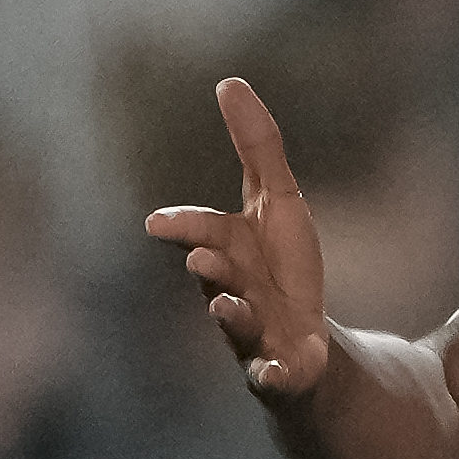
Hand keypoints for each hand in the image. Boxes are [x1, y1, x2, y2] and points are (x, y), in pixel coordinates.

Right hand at [146, 77, 337, 405]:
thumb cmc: (282, 269)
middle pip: (216, 279)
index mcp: (230, 250)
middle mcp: (232, 291)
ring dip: (230, 314)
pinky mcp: (278, 372)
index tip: (158, 222)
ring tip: (226, 305)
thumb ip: (257, 147)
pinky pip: (273, 377)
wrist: (300, 344)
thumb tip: (229, 81)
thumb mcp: (281, 203)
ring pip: (236, 326)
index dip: (187, 226)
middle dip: (209, 268)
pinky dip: (273, 375)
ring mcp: (252, 335)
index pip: (206, 232)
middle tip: (201, 259)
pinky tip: (277, 371)